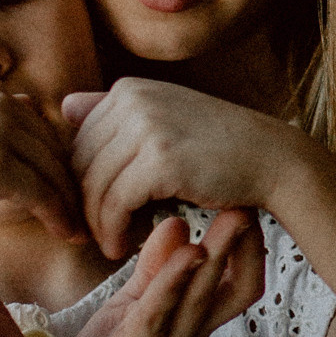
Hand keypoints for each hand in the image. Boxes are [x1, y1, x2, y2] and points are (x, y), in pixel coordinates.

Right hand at [0, 82, 80, 238]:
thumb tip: (3, 130)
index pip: (39, 126)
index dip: (55, 159)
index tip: (66, 186)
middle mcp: (0, 100)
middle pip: (54, 146)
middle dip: (72, 180)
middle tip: (90, 209)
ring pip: (54, 171)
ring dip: (73, 202)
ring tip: (84, 227)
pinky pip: (43, 193)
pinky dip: (61, 215)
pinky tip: (69, 234)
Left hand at [55, 207, 266, 336]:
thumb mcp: (131, 316)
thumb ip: (153, 274)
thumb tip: (178, 224)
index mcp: (181, 319)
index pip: (228, 275)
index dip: (244, 239)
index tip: (249, 192)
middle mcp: (182, 332)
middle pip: (225, 280)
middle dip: (242, 240)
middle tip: (261, 193)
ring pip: (198, 296)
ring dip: (219, 258)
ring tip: (236, 218)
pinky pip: (158, 317)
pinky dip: (172, 286)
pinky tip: (186, 257)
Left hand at [64, 81, 281, 260]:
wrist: (270, 157)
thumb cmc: (219, 145)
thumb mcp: (165, 115)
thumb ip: (115, 112)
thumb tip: (65, 107)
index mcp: (128, 89)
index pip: (77, 143)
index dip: (78, 184)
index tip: (88, 214)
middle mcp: (132, 100)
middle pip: (79, 165)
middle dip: (82, 206)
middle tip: (91, 237)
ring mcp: (146, 127)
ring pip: (93, 187)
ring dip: (96, 225)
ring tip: (108, 245)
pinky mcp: (160, 160)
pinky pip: (115, 203)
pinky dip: (112, 231)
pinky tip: (120, 247)